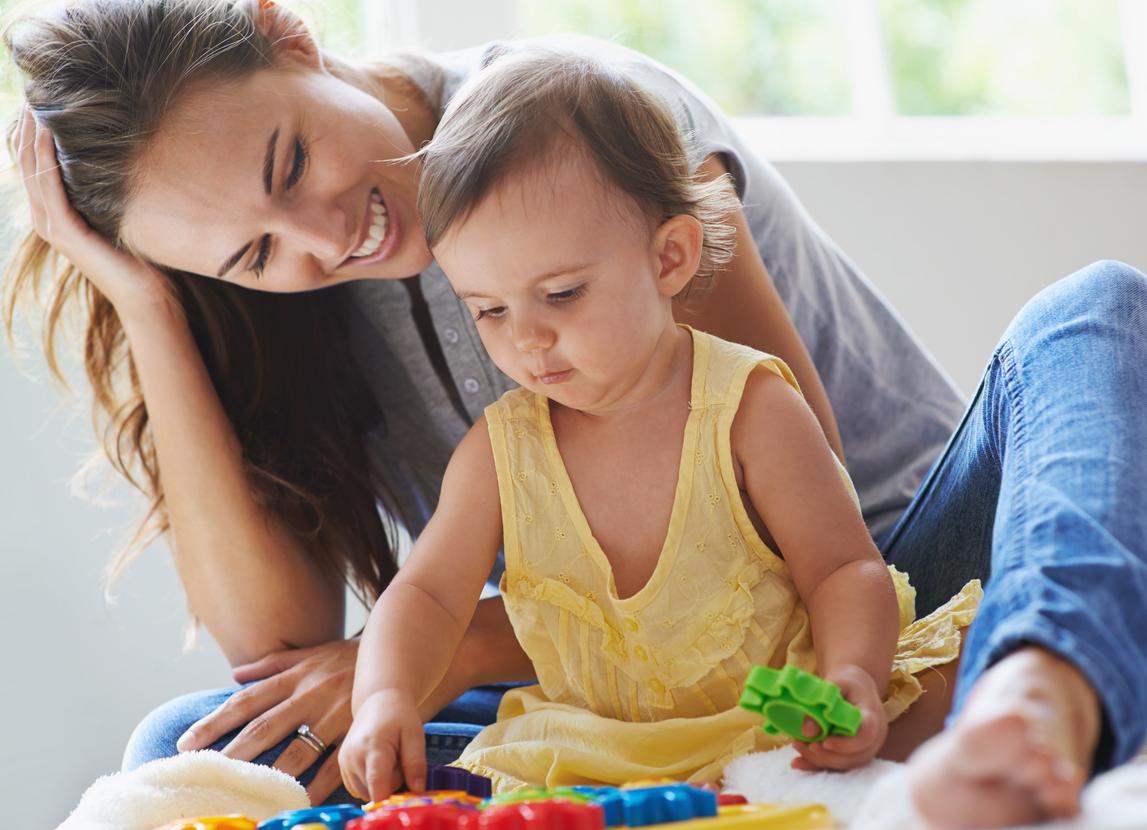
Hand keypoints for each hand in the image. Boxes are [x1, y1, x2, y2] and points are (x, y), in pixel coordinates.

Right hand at [15, 105, 170, 314]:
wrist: (148, 296)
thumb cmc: (141, 256)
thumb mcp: (118, 212)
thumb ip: (108, 189)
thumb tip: (122, 154)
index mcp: (54, 213)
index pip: (32, 163)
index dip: (30, 131)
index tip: (40, 98)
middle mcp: (45, 218)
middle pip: (25, 161)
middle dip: (26, 125)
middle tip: (33, 89)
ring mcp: (52, 226)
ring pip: (32, 170)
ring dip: (32, 134)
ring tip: (36, 102)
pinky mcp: (66, 232)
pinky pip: (50, 188)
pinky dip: (47, 158)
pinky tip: (49, 133)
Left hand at [176, 639, 356, 803]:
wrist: (396, 653)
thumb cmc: (347, 658)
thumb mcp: (310, 654)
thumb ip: (272, 664)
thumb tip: (234, 674)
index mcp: (295, 677)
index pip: (247, 701)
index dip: (215, 721)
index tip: (187, 742)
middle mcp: (310, 695)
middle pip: (266, 727)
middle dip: (235, 751)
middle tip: (208, 772)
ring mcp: (335, 715)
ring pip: (298, 750)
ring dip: (272, 773)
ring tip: (248, 792)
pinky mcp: (358, 731)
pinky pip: (335, 763)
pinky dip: (319, 785)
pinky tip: (302, 800)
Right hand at [339, 689, 425, 801]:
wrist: (378, 701)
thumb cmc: (399, 716)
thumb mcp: (415, 735)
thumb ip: (416, 763)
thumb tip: (417, 790)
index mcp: (373, 746)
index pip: (377, 786)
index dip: (392, 797)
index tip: (406, 792)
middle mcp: (353, 756)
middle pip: (374, 791)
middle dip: (391, 784)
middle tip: (399, 762)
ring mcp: (345, 762)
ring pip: (365, 793)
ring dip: (381, 784)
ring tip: (389, 761)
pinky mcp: (342, 766)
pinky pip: (358, 788)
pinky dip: (371, 783)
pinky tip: (378, 765)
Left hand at [790, 664, 887, 771]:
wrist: (858, 688)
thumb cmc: (847, 683)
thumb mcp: (835, 685)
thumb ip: (823, 703)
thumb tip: (806, 731)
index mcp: (873, 715)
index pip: (866, 735)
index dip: (846, 744)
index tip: (825, 742)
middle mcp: (875, 737)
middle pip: (855, 756)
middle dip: (826, 755)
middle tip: (801, 744)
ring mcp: (866, 749)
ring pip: (846, 764)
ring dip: (819, 760)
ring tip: (797, 745)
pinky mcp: (855, 755)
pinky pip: (837, 766)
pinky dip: (817, 766)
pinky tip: (797, 763)